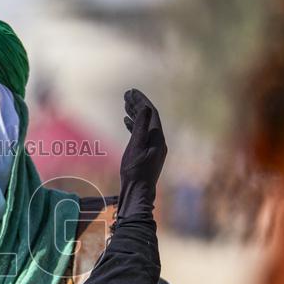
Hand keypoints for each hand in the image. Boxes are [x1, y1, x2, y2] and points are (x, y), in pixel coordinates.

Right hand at [118, 88, 166, 217]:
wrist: (138, 192)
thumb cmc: (135, 171)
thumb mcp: (135, 147)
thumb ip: (140, 126)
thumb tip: (146, 107)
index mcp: (157, 137)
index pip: (151, 113)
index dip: (141, 100)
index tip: (131, 91)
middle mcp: (158, 140)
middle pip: (149, 117)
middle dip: (138, 105)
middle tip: (126, 94)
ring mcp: (154, 147)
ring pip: (145, 125)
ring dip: (135, 114)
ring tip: (125, 104)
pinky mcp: (147, 153)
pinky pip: (142, 134)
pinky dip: (134, 126)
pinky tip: (125, 121)